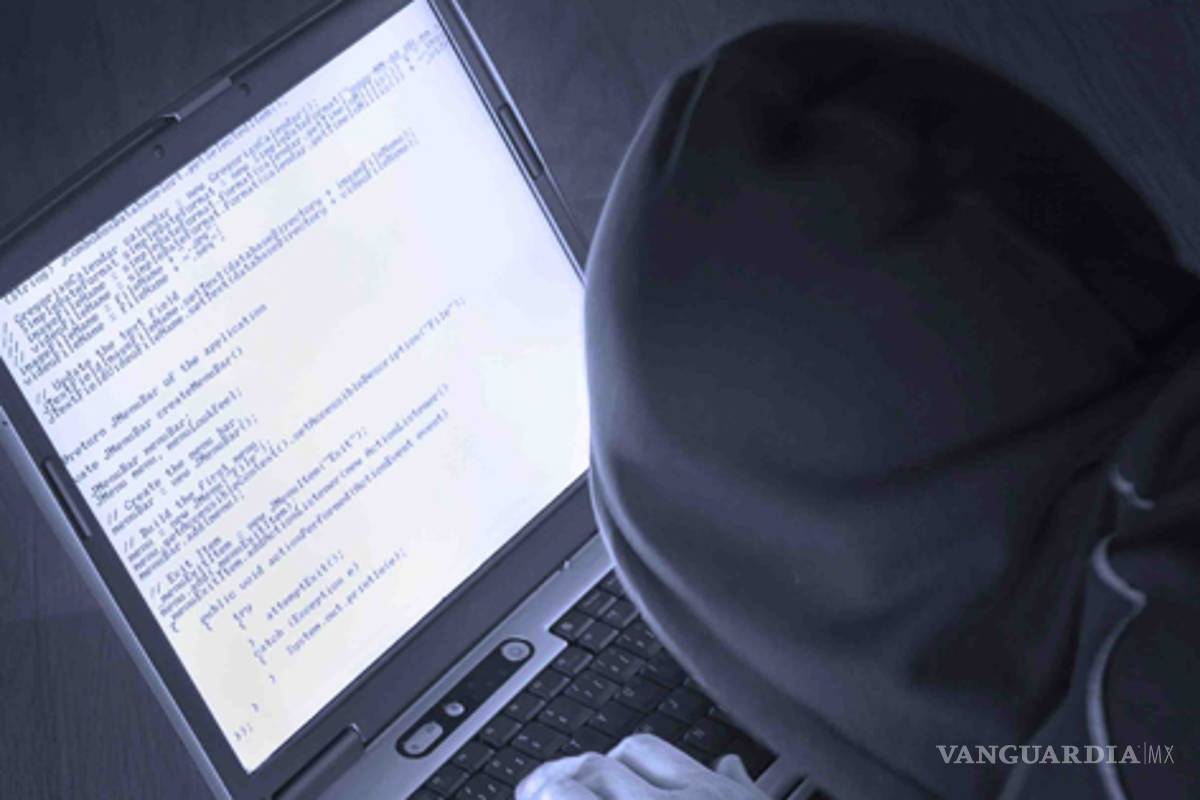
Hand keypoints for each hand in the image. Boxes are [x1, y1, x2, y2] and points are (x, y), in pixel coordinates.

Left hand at [515, 734, 769, 799]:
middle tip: (534, 791)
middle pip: (600, 766)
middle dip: (564, 775)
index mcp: (710, 796)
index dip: (606, 760)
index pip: (644, 750)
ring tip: (532, 798)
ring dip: (548, 792)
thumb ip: (742, 788)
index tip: (584, 776)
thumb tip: (730, 764)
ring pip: (569, 791)